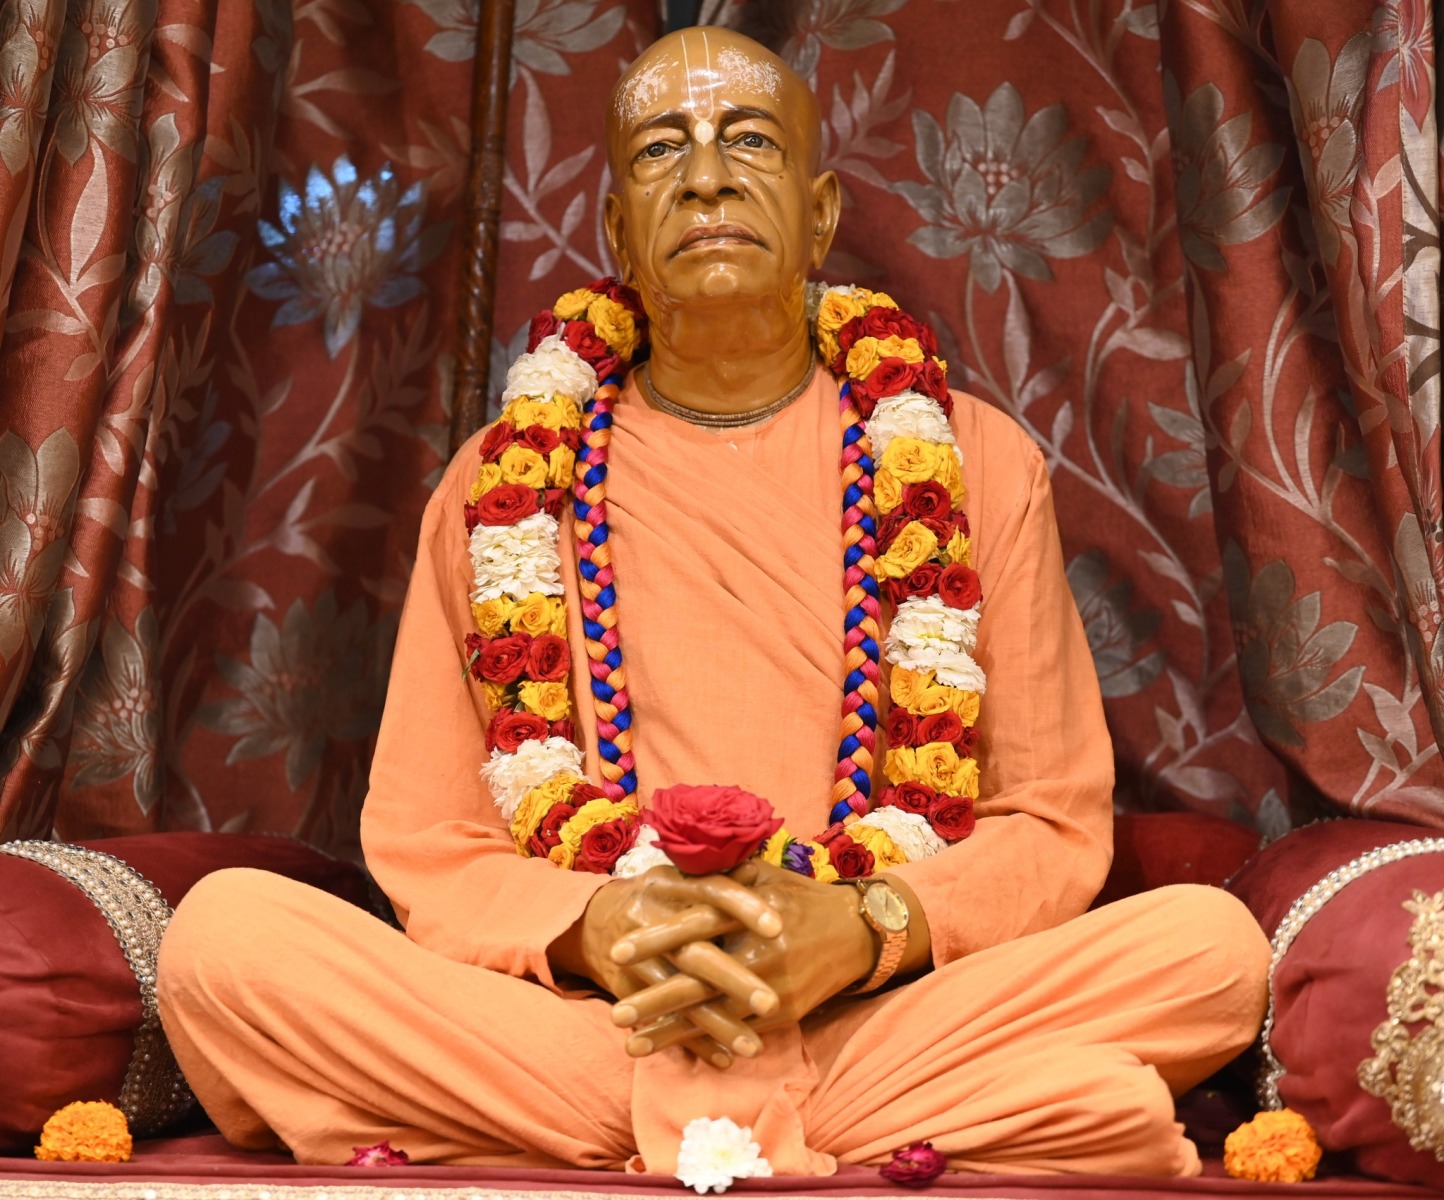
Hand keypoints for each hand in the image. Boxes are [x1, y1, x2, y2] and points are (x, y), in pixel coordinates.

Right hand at [551, 865, 783, 1063]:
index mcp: (672, 885)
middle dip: (732, 979)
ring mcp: (636, 959)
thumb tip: (759, 870)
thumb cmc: (660, 896)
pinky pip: (661, 1020)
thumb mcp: (683, 876)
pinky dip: (692, 1042)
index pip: (712, 892)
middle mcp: (651, 919)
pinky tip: (723, 1059)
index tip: (777, 927)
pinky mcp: (627, 990)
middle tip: (770, 1002)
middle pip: (695, 953)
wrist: (596, 919)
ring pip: (679, 994)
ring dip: (716, 1023)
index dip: (743, 906)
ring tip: (753, 1048)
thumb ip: (721, 876)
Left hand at [615, 862, 877, 1056]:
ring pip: (713, 1014)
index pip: (696, 925)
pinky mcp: (782, 1013)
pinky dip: (702, 1042)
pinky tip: (673, 1049)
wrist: (855, 933)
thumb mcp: (762, 874)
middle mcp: (760, 952)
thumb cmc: (800, 898)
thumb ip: (719, 874)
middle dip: (654, 998)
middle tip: (615, 1011)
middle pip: (699, 979)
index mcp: (750, 911)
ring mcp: (771, 987)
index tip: (618, 952)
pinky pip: (736, 1031)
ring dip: (670, 1031)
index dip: (656, 939)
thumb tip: (672, 866)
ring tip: (630, 1042)